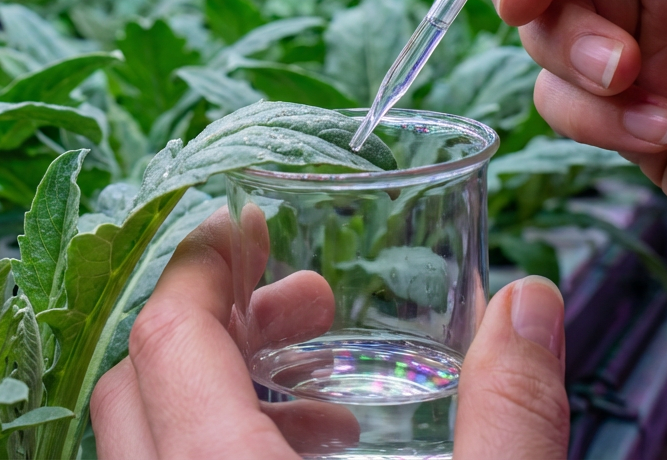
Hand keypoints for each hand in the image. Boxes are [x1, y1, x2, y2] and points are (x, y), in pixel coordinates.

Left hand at [90, 208, 568, 458]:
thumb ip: (508, 412)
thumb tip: (528, 305)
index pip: (166, 337)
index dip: (199, 265)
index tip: (244, 228)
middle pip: (137, 378)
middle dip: (214, 321)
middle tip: (302, 303)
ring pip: (142, 436)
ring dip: (214, 389)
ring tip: (322, 390)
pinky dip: (211, 444)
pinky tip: (310, 457)